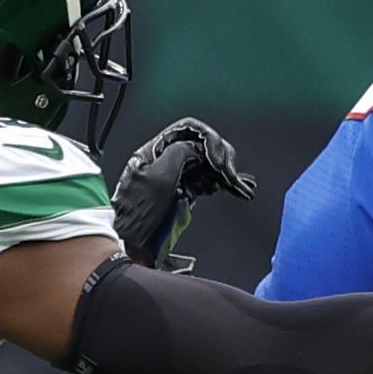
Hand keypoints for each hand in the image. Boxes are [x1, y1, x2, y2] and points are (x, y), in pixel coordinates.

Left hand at [110, 116, 250, 270]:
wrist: (132, 245)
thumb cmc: (137, 216)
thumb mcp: (158, 179)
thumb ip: (179, 154)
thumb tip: (198, 148)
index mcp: (156, 149)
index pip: (188, 129)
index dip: (208, 139)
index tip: (218, 160)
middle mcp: (167, 158)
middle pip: (203, 144)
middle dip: (222, 157)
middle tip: (230, 176)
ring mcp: (177, 174)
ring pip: (209, 162)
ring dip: (228, 172)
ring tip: (241, 187)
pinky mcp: (185, 190)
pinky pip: (209, 179)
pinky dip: (225, 184)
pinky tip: (238, 189)